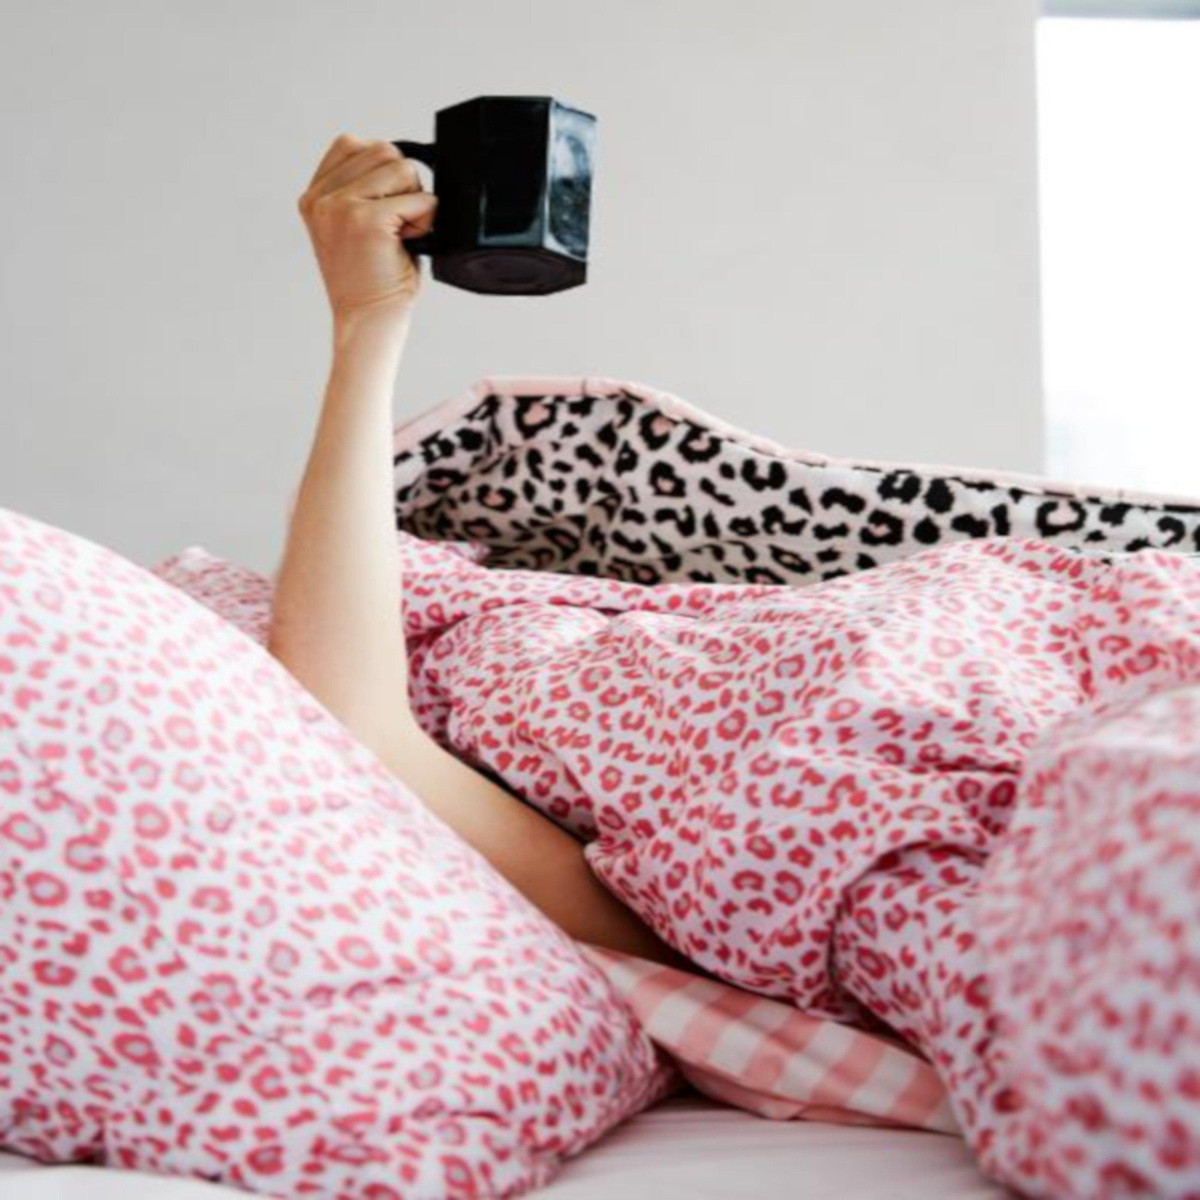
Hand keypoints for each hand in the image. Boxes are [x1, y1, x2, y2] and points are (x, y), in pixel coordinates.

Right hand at [298, 133, 437, 325]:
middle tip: (395, 228)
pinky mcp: (366, 220)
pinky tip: (409, 243)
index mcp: (314, 196)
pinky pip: (419, 198)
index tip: (382, 211)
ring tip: (400, 235)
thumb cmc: (373, 278)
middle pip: (383, 150)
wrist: (368, 321)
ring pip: (402, 166)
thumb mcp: (357, 223)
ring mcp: (340, 206)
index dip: (382, 172)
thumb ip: (365, 186)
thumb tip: (405, 156)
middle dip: (402, 186)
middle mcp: (321, 198)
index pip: (354, 145)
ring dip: (414, 201)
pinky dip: (426, 219)